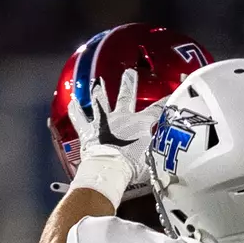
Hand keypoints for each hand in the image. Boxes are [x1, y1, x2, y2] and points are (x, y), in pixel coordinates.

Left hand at [66, 70, 165, 194]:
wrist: (110, 170)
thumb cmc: (134, 166)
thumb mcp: (153, 156)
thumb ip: (157, 147)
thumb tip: (165, 147)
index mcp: (140, 123)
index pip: (157, 109)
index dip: (165, 102)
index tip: (171, 94)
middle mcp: (122, 117)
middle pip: (126, 97)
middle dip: (128, 84)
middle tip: (129, 72)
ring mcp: (103, 122)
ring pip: (101, 102)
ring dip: (99, 92)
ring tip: (97, 82)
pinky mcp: (88, 131)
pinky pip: (79, 118)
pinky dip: (75, 110)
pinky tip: (72, 102)